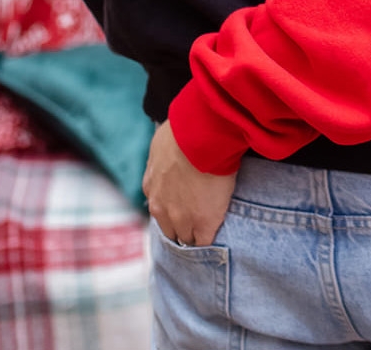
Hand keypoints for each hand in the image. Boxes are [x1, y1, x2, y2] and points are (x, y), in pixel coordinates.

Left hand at [142, 120, 237, 246]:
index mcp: (152, 188)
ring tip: (208, 230)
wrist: (200, 137)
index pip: (161, 209)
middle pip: (170, 229)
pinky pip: (204, 241)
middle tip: (198, 220)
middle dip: (182, 226)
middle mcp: (161, 207)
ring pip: (186, 238)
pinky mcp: (205, 222)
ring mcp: (181, 218)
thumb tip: (167, 149)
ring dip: (194, 234)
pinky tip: (218, 234)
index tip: (185, 206)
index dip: (174, 209)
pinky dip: (209, 239)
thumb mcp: (163, 142)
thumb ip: (162, 154)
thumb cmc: (183, 130)